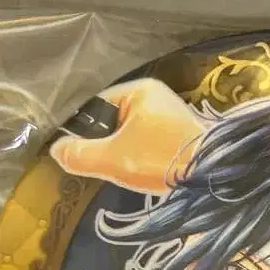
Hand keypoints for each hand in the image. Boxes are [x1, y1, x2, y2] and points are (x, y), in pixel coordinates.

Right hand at [50, 78, 205, 193]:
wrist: (212, 179)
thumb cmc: (161, 161)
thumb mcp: (113, 159)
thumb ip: (80, 154)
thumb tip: (56, 150)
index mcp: (140, 91)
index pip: (98, 105)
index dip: (85, 129)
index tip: (81, 152)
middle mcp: (158, 97)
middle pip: (115, 121)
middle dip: (107, 144)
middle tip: (104, 166)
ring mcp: (172, 117)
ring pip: (133, 135)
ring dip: (125, 154)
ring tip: (124, 171)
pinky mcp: (182, 137)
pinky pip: (150, 144)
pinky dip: (142, 158)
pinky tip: (142, 173)